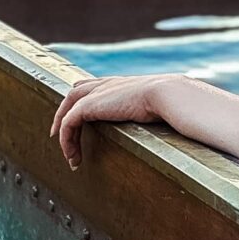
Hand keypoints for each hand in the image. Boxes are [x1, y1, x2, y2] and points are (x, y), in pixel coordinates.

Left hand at [51, 74, 174, 167]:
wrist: (167, 95)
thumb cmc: (172, 102)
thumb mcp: (162, 106)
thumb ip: (161, 111)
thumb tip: (177, 123)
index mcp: (122, 83)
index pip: (94, 84)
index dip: (83, 98)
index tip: (80, 118)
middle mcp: (106, 85)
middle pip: (75, 93)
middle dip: (65, 112)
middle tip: (60, 134)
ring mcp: (96, 93)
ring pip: (67, 109)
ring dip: (63, 131)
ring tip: (69, 154)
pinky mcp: (88, 106)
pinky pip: (68, 124)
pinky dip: (66, 140)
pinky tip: (72, 155)